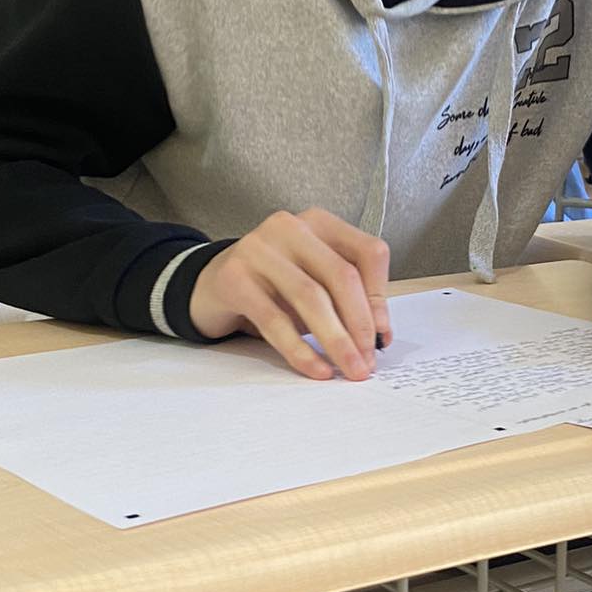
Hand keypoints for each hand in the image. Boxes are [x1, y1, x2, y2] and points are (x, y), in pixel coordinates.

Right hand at [189, 208, 390, 380]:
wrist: (209, 285)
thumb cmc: (273, 285)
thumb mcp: (314, 281)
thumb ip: (346, 299)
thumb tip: (379, 337)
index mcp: (320, 222)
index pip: (368, 253)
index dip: (379, 298)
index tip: (382, 337)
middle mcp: (291, 228)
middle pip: (342, 276)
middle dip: (360, 325)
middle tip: (368, 363)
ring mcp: (259, 249)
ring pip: (311, 297)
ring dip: (336, 340)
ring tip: (349, 369)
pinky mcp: (235, 277)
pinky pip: (275, 320)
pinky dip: (300, 349)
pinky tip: (316, 368)